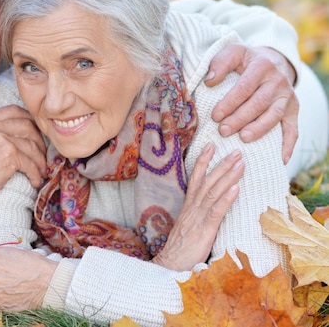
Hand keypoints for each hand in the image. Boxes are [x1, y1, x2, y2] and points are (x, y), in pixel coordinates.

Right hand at [0, 104, 46, 199]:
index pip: (14, 111)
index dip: (29, 121)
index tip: (34, 134)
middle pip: (27, 126)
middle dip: (39, 140)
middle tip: (41, 153)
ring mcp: (0, 139)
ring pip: (32, 145)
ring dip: (40, 160)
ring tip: (41, 170)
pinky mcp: (8, 155)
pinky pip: (30, 162)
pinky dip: (36, 173)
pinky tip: (35, 180)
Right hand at [152, 143, 242, 270]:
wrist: (170, 265)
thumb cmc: (181, 249)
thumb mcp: (190, 227)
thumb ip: (199, 215)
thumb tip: (210, 207)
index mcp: (189, 206)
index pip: (196, 178)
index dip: (203, 161)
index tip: (211, 146)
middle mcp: (192, 208)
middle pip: (207, 180)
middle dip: (222, 164)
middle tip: (236, 150)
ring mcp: (197, 218)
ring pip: (213, 191)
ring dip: (227, 176)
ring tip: (240, 163)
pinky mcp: (204, 230)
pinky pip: (216, 211)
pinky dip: (226, 199)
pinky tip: (236, 189)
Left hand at [205, 44, 298, 163]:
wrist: (272, 61)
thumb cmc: (246, 61)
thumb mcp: (233, 53)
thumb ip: (220, 63)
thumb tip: (210, 80)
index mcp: (262, 66)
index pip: (244, 87)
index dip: (229, 102)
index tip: (215, 115)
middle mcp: (278, 81)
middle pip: (259, 103)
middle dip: (240, 118)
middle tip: (223, 130)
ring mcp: (287, 97)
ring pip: (274, 116)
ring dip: (259, 129)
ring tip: (243, 138)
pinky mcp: (293, 110)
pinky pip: (293, 129)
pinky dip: (288, 144)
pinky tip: (280, 158)